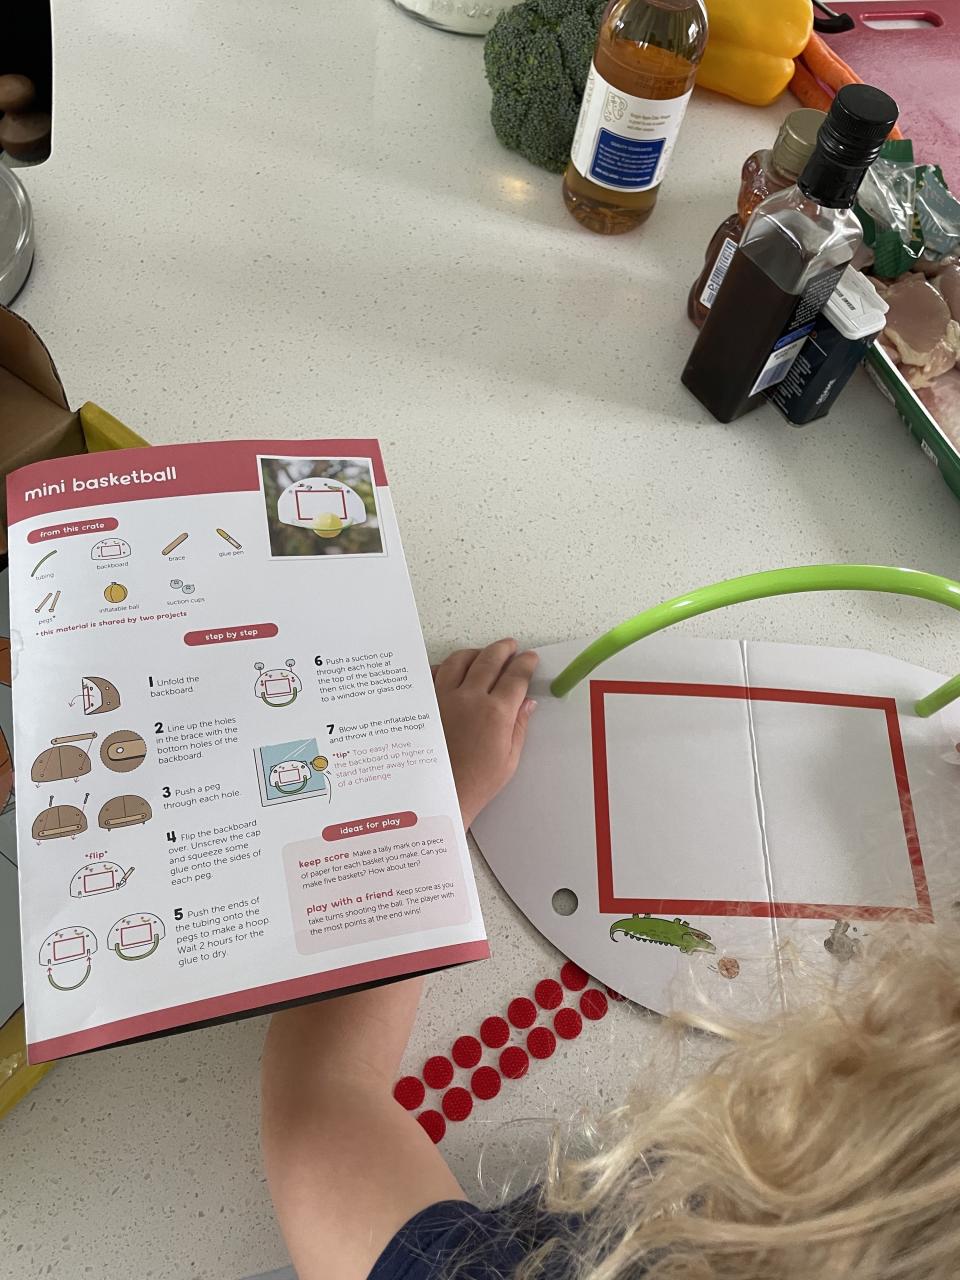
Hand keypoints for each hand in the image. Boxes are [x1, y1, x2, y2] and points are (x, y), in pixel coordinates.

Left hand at [434, 639, 537, 828]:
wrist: (438, 794)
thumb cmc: (474, 783)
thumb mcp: (508, 759)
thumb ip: (519, 726)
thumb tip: (527, 704)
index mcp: (495, 712)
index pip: (516, 676)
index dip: (525, 663)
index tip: (529, 659)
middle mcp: (469, 698)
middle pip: (490, 660)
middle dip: (503, 649)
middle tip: (510, 647)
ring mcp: (443, 697)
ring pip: (460, 660)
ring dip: (475, 653)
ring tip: (482, 654)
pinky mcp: (424, 703)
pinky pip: (433, 673)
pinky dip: (445, 667)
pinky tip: (450, 670)